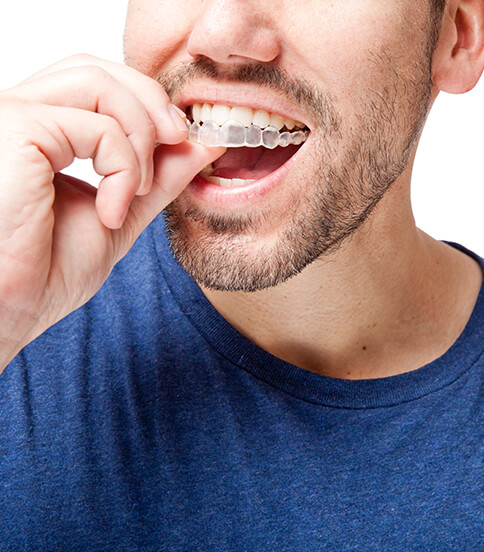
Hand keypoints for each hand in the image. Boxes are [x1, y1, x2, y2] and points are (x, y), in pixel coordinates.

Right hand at [0, 54, 223, 369]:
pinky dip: (123, 168)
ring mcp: (15, 118)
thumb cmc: (44, 271)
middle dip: (152, 103)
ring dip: (142, 135)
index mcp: (40, 132)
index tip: (183, 139)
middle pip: (98, 70)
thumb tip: (199, 144)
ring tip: (138, 189)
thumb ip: (155, 177)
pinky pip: (98, 127)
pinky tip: (112, 212)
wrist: (8, 311)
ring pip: (99, 83)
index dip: (147, 104)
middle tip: (182, 139)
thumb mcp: (119, 214)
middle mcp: (22, 114)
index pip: (98, 86)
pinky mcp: (18, 130)